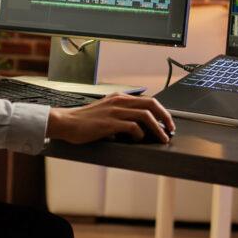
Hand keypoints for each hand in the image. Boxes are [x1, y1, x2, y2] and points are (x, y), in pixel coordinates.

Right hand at [47, 93, 175, 143]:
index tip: (167, 123)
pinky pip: (132, 127)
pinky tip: (139, 139)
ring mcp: (115, 111)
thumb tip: (139, 128)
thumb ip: (121, 115)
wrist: (66, 122)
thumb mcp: (106, 111)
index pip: (147, 100)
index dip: (161, 111)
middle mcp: (120, 101)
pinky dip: (140, 134)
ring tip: (162, 138)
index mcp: (120, 97)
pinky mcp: (110, 123)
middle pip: (151, 104)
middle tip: (171, 130)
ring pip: (145, 116)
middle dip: (165, 117)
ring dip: (157, 128)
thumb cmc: (85, 121)